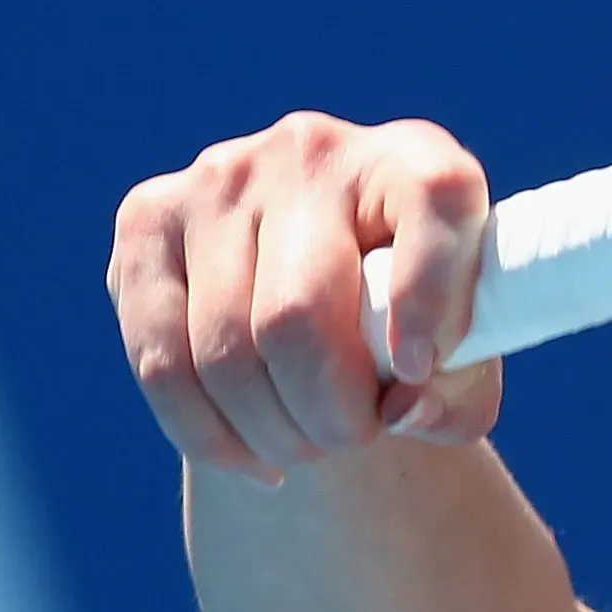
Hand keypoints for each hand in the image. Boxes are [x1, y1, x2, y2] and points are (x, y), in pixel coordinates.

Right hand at [108, 111, 498, 483]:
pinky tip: (256, 461)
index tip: (416, 373)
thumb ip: (458, 390)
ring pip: (226, 349)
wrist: (324, 293)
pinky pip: (161, 361)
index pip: (433, 204)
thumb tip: (402, 406)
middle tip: (355, 441)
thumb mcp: (464, 357)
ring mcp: (219, 179)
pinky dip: (210, 436)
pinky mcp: (147, 220)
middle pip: (299, 315)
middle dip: (332, 413)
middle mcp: (313, 150)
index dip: (429, 301)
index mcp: (414, 160)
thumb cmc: (415, 327)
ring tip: (310, 448)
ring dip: (274, 432)